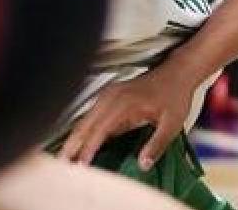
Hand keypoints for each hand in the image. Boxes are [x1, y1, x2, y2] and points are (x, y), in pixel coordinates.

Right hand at [57, 65, 195, 169]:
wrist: (176, 72)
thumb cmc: (175, 96)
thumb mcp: (172, 123)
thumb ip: (157, 144)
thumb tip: (143, 164)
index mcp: (125, 103)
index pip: (100, 129)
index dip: (88, 148)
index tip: (81, 166)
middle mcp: (112, 97)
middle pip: (85, 124)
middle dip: (72, 145)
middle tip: (61, 165)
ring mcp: (108, 95)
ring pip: (85, 119)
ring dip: (74, 138)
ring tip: (64, 159)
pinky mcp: (109, 96)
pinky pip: (91, 115)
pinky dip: (82, 130)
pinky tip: (77, 143)